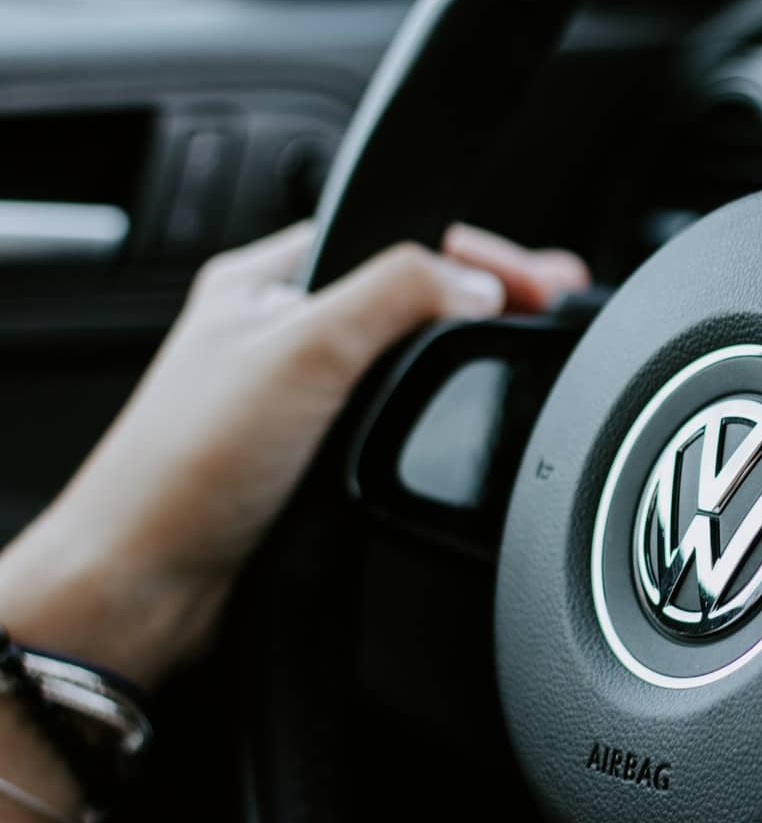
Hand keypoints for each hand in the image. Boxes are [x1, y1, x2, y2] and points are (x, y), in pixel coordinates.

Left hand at [0, 222, 588, 688]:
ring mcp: (300, 398)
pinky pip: (393, 418)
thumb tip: (479, 280)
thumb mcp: (305, 349)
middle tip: (551, 306)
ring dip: (458, 358)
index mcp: (268, 280)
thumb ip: (399, 295)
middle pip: (408, 296)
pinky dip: (433, 413)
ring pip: (403, 360)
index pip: (396, 236)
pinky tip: (458, 418)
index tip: (540, 277)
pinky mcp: (313, 457)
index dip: (473, 250)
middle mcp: (282, 332)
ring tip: (520, 347)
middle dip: (481, 297)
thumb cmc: (184, 467)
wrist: (150, 586)